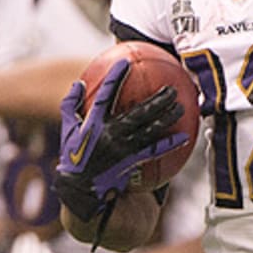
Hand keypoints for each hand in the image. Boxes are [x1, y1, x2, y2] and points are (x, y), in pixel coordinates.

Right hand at [53, 59, 185, 232]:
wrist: (80, 190)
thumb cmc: (74, 156)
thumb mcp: (67, 130)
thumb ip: (70, 105)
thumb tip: (78, 82)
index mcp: (93, 123)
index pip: (105, 96)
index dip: (115, 78)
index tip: (126, 62)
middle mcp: (109, 135)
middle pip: (138, 112)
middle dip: (157, 99)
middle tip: (172, 88)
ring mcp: (122, 149)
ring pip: (150, 130)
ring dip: (167, 117)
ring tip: (182, 106)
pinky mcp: (131, 163)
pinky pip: (153, 152)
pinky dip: (169, 144)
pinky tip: (185, 136)